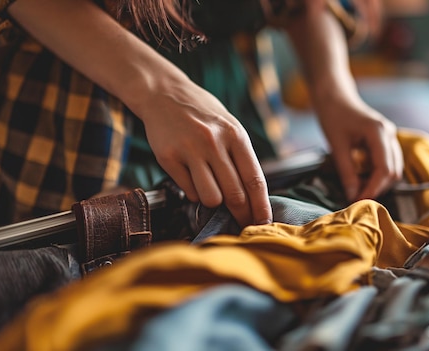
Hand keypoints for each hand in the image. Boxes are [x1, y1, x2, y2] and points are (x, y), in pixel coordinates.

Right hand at [137, 81, 272, 226]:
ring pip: (211, 198)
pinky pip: (189, 191)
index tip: (264, 223)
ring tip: (212, 190)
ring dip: (214, 202)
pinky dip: (194, 192)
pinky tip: (193, 178)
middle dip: (241, 214)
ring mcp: (189, 150)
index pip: (254, 179)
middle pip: (234, 194)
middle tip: (242, 223)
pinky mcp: (168, 158)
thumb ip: (241, 157)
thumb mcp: (229, 127)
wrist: (164, 93)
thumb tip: (254, 197)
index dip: (260, 206)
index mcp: (235, 135)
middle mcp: (213, 142)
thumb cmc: (203, 114)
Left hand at [317, 100, 402, 201]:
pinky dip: (377, 174)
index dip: (373, 188)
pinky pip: (388, 162)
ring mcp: (390, 136)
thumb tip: (352, 197)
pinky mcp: (386, 140)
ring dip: (378, 183)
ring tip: (358, 190)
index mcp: (378, 132)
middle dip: (377, 188)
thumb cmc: (333, 116)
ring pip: (394, 169)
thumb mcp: (336, 146)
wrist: (335, 97)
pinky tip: (362, 178)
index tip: (359, 201)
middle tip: (356, 198)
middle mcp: (389, 134)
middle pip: (393, 171)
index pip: (384, 169)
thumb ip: (346, 172)